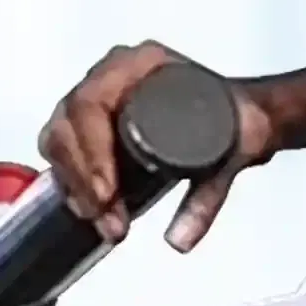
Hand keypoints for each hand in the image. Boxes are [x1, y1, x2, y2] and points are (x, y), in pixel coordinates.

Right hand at [37, 42, 276, 251]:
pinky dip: (73, 184)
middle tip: (108, 221)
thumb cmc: (238, 121)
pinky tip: (93, 211)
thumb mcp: (230, 156)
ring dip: (74, 186)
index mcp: (140, 64)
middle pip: (67, 124)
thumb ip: (206, 198)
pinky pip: (64, 152)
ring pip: (59, 139)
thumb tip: (179, 241)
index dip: (90, 150)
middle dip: (81, 178)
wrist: (245, 119)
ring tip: (106, 223)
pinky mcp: (93, 125)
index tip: (107, 192)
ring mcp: (98, 99)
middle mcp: (111, 76)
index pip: (92, 103)